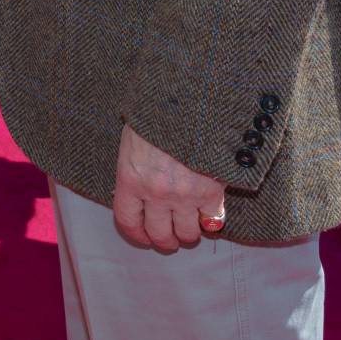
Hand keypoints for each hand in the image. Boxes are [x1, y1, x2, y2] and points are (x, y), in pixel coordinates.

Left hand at [113, 123, 224, 250]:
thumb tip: (138, 185)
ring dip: (190, 233)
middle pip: (159, 234)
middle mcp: (155, 192)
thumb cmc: (157, 112)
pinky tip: (210, 213)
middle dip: (165, 240)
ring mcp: (184, 195)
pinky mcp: (211, 192)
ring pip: (188, 233)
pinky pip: (213, 220)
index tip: (144, 237)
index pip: (127, 220)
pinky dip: (212, 221)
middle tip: (171, 239)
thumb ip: (136, 165)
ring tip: (192, 226)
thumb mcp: (134, 136)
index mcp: (131, 177)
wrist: (189, 98)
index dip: (137, 234)